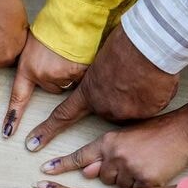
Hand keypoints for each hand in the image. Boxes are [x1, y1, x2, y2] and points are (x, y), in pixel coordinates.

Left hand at [0, 0, 27, 140]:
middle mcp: (8, 58)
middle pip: (16, 73)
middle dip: (21, 66)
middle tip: (3, 42)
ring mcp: (23, 47)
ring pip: (28, 60)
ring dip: (25, 52)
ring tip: (12, 31)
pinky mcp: (33, 35)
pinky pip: (34, 46)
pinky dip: (31, 42)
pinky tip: (20, 26)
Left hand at [3, 33, 87, 137]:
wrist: (70, 16)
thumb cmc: (53, 26)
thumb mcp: (33, 44)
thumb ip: (34, 63)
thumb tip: (39, 72)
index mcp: (28, 68)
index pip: (18, 97)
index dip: (13, 116)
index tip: (7, 133)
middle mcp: (42, 75)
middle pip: (53, 89)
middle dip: (59, 77)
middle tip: (60, 59)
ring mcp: (59, 76)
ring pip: (68, 85)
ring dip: (71, 74)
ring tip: (71, 56)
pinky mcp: (77, 75)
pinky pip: (83, 80)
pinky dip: (84, 72)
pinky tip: (82, 58)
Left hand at [25, 24, 178, 151]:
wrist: (150, 44)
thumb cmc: (125, 44)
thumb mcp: (102, 60)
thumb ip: (100, 78)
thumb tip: (106, 83)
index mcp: (88, 93)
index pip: (63, 115)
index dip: (48, 130)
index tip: (32, 144)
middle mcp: (104, 107)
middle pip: (111, 110)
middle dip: (120, 97)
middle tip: (130, 78)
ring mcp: (125, 112)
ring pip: (132, 109)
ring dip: (138, 96)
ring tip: (144, 74)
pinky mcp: (145, 114)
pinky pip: (151, 106)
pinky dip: (154, 94)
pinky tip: (155, 80)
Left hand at [36, 110, 187, 187]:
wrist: (183, 133)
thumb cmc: (154, 134)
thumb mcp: (124, 138)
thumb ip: (104, 155)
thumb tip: (87, 172)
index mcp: (107, 141)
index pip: (79, 157)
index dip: (61, 166)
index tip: (43, 175)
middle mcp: (115, 155)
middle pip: (101, 178)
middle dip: (112, 175)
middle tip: (132, 164)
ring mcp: (130, 169)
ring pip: (116, 187)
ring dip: (126, 183)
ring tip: (143, 168)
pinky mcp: (145, 181)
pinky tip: (149, 179)